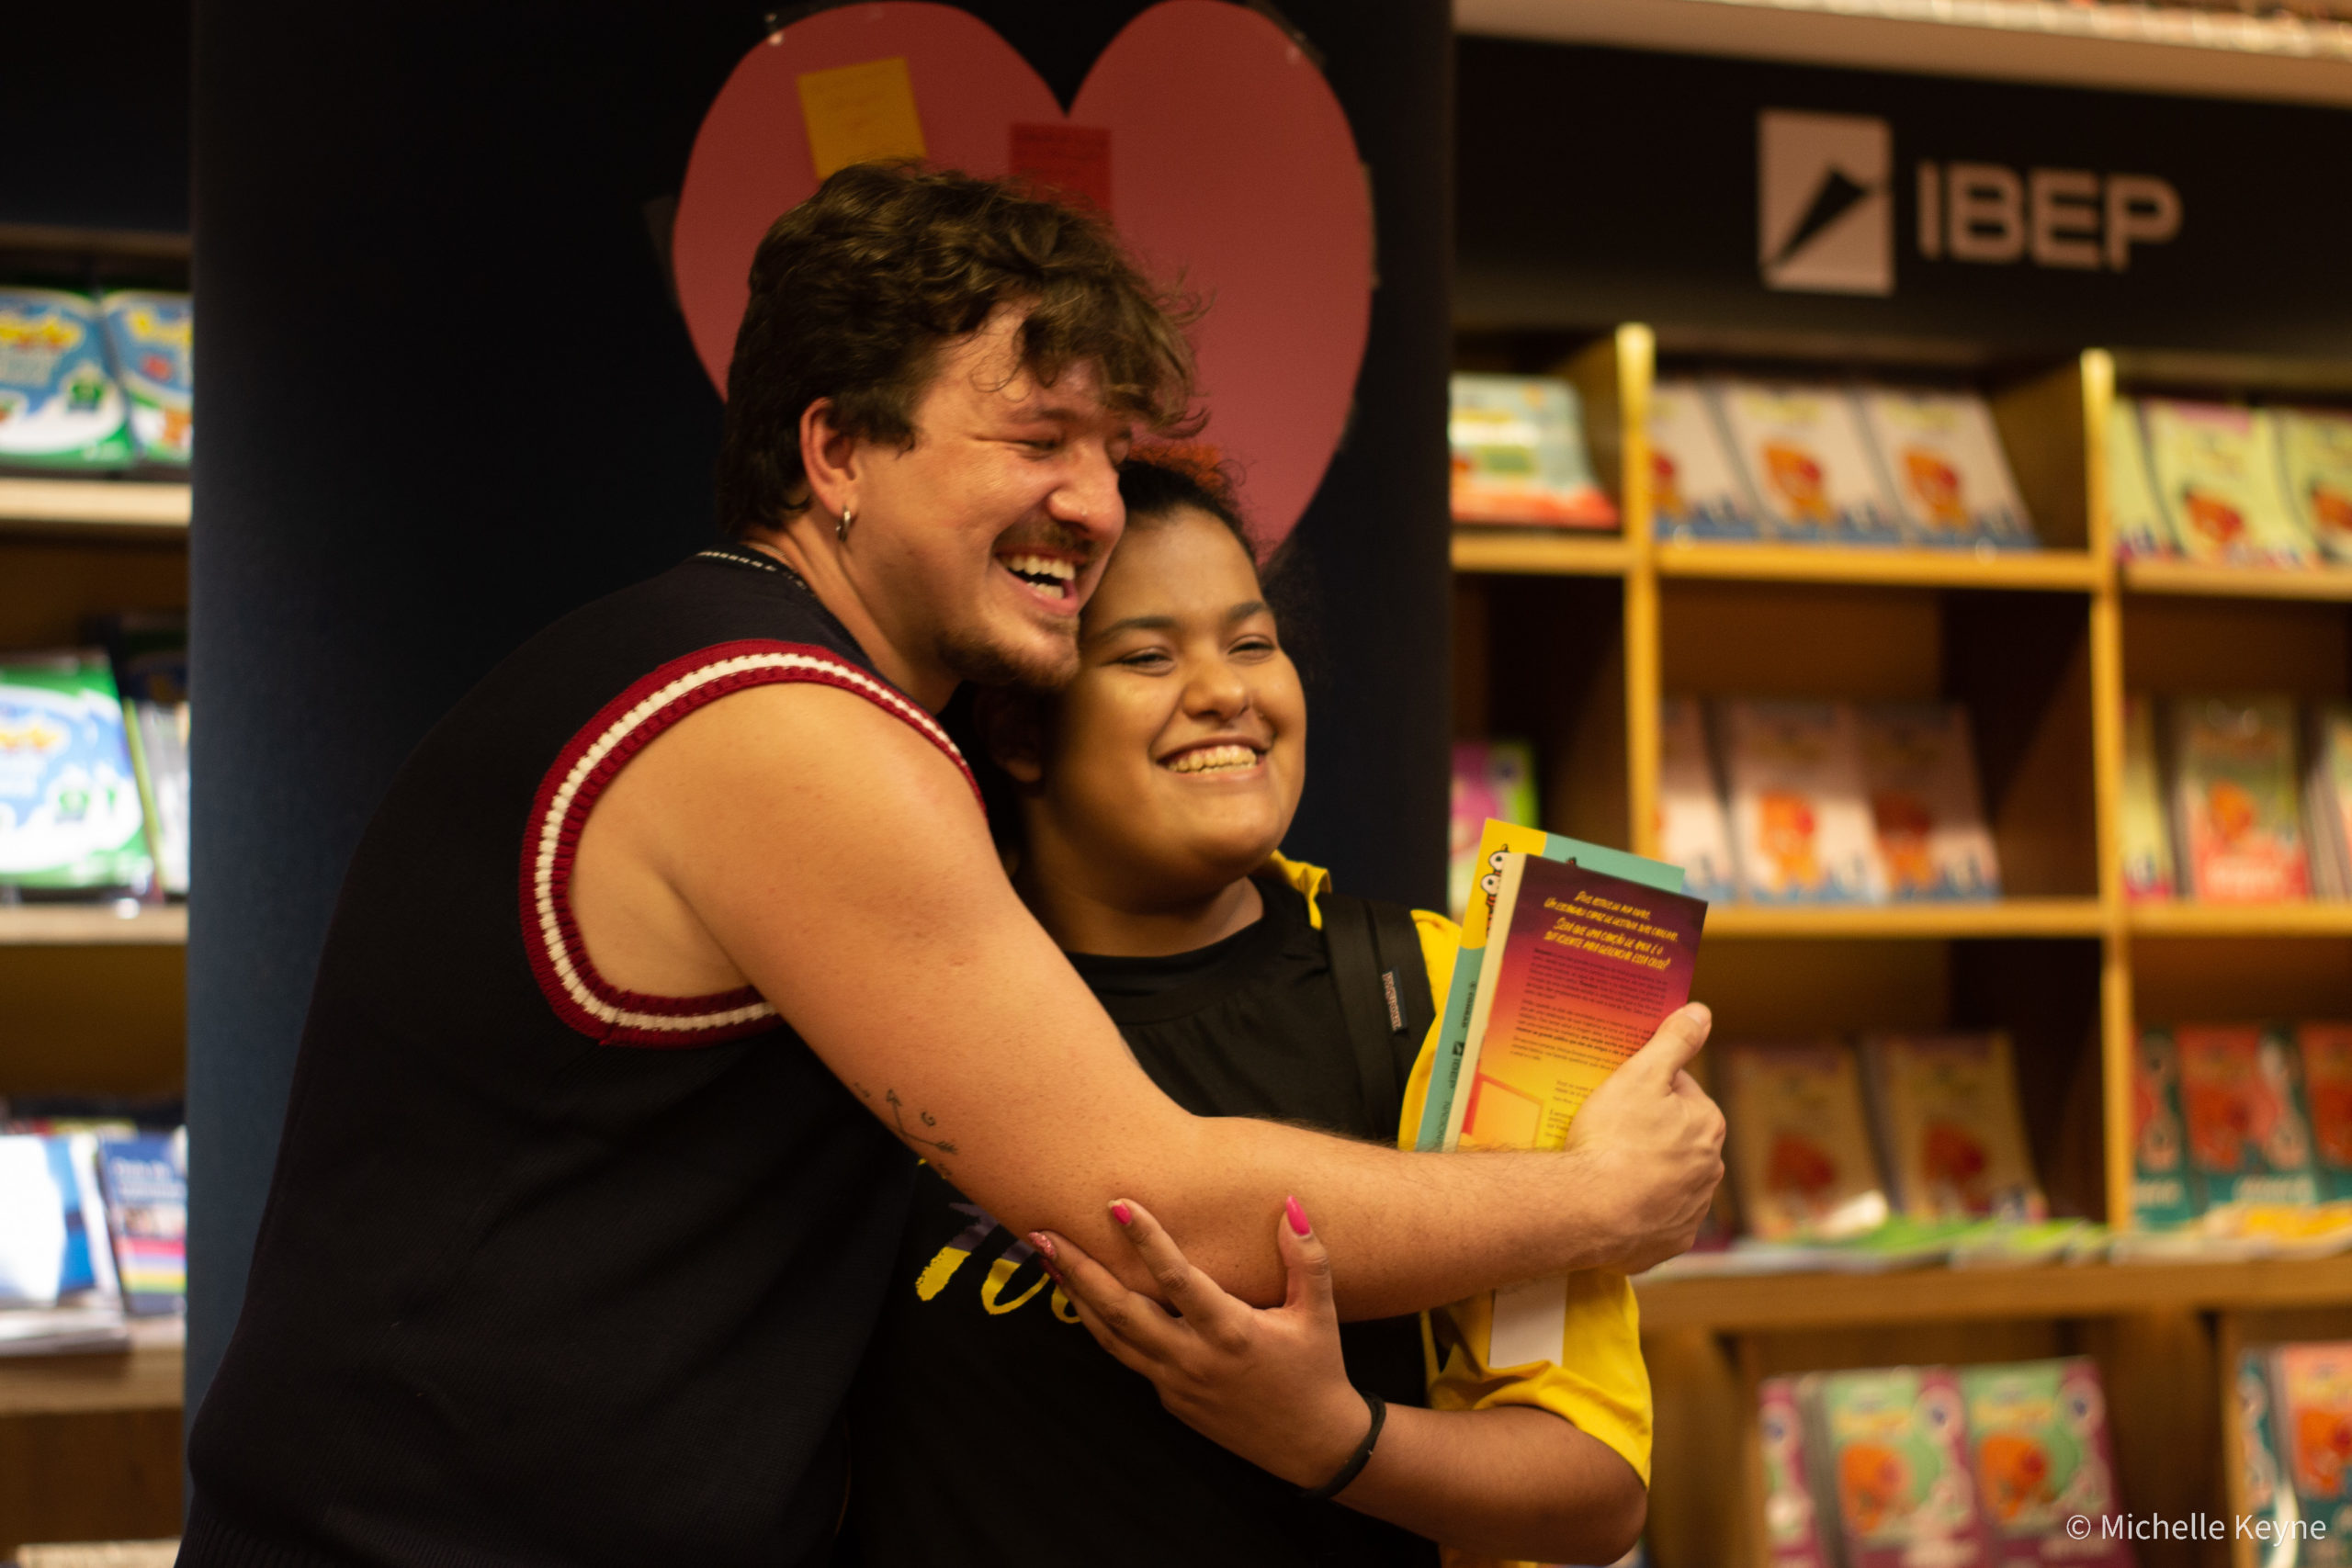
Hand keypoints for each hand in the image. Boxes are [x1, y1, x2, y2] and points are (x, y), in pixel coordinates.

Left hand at [1033, 1197, 1376, 1490]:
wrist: (1312, 1444)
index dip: (1146, 1240)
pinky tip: (1083, 1299)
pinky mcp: (1170, 1399)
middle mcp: (1194, 1360)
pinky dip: (1101, 1325)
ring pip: (1112, 1338)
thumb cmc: (1317, 1370)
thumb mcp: (1320, 1313)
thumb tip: (1290, 1205)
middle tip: (1043, 1233)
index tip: (1115, 1204)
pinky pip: (1127, 1357)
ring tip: (1047, 1260)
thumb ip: (1307, 1258)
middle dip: (1079, 1270)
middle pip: (1121, 1311)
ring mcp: (1176, 1384)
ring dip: (1076, 1297)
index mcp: (1231, 1333)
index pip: (1177, 1279)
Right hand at [1566, 1001, 1726, 1273]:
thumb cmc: (1613, 1139)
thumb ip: (1673, 1041)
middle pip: (1676, 1137)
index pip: (1680, 1093)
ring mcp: (1691, 1210)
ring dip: (1645, 1171)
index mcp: (1708, 1125)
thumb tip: (1701, 1011)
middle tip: (1607, 1129)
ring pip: (1667, 1179)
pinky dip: (1637, 1210)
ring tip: (1604, 1167)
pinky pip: (1654, 1218)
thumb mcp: (1639, 1075)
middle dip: (1650, 1132)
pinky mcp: (1669, 1241)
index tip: (1618, 1095)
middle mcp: (1710, 1169)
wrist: (1589, 1210)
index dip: (1646, 1089)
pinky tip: (1611, 1202)